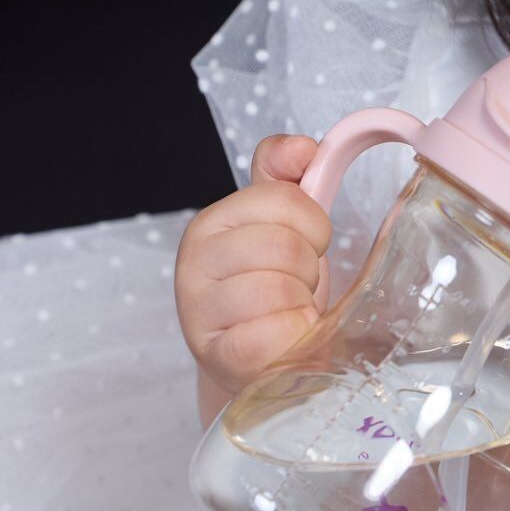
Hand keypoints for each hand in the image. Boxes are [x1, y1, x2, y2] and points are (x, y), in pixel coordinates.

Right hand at [174, 135, 332, 398]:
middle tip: (297, 287)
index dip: (314, 226)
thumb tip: (301, 148)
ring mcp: (199, 313)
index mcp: (212, 223)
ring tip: (289, 314)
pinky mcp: (218, 358)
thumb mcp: (282, 227)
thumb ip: (288, 177)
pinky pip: (274, 336)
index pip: (285, 199)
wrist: (259, 362)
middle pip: (285, 245)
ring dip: (302, 306)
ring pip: (280, 289)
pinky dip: (295, 338)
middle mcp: (194, 264)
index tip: (307, 246)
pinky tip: (287, 341)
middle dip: (309, 270)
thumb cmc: (273, 290)